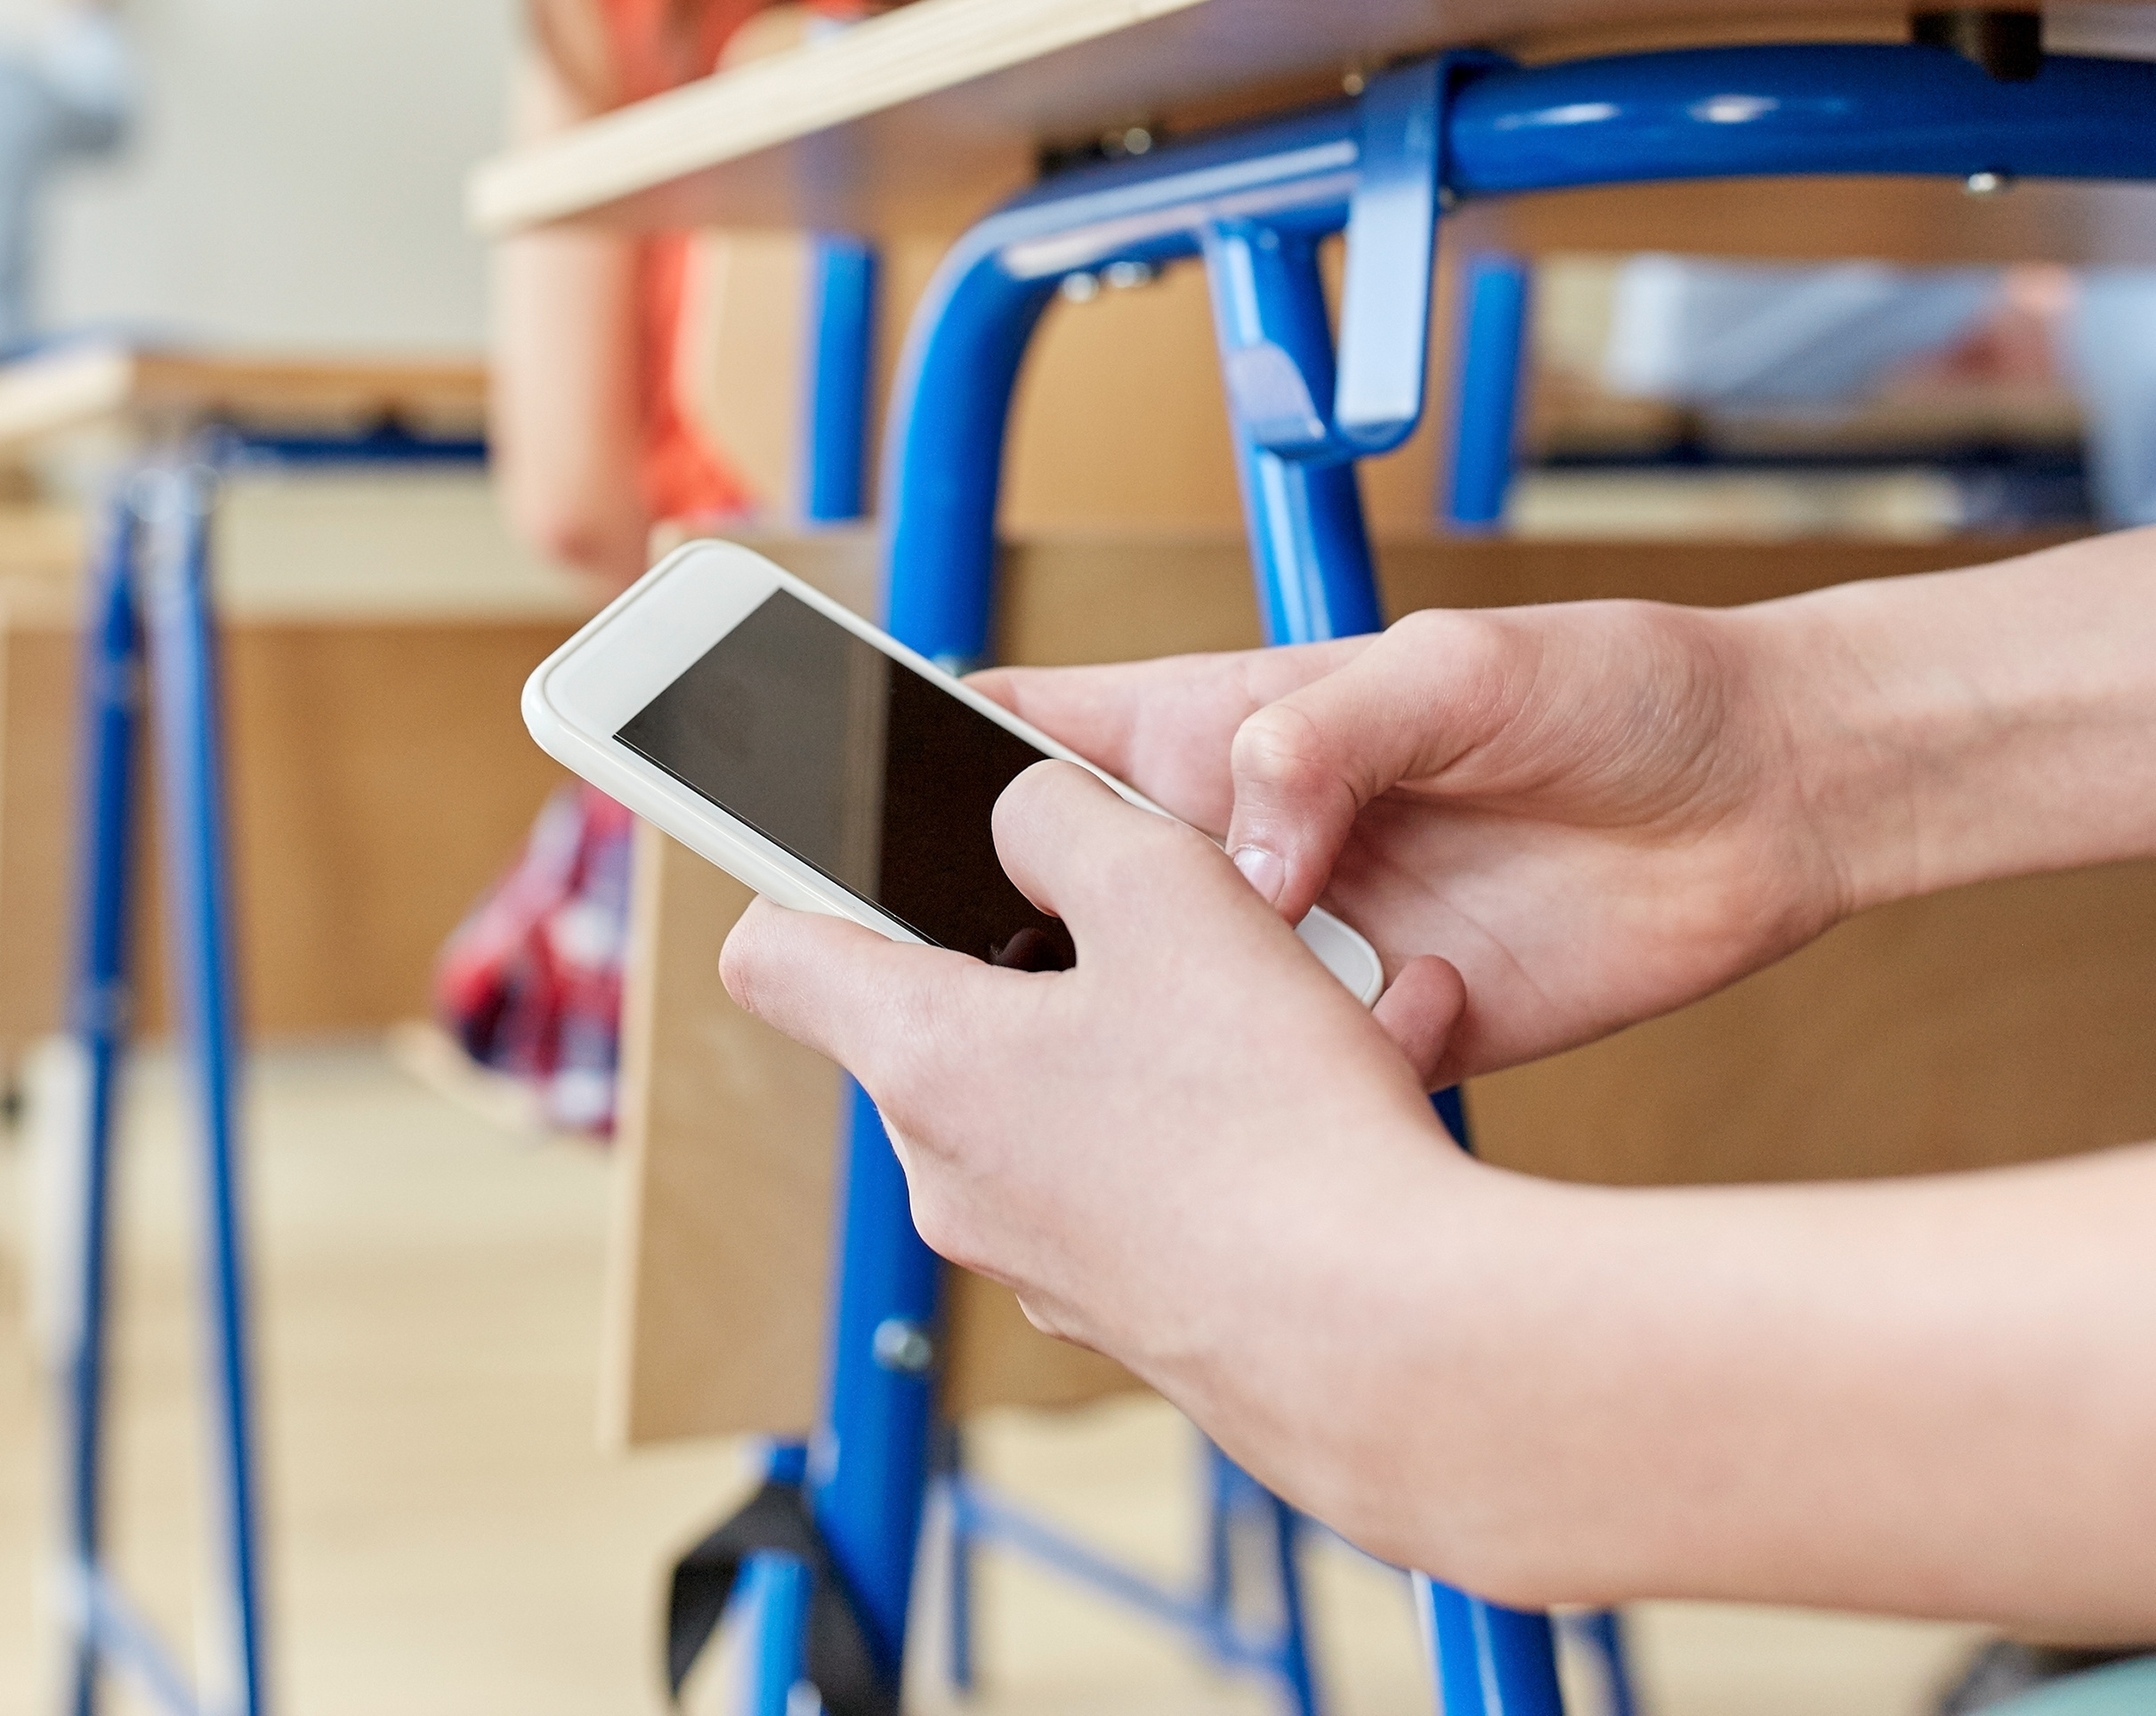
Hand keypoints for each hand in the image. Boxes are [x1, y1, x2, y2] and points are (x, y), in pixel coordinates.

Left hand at [719, 761, 1476, 1419]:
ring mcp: (1037, 1256)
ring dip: (1167, 1030)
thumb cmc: (1264, 1125)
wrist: (1380, 1340)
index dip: (811, 879)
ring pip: (1076, 1092)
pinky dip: (1225, 1121)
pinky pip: (1154, 1175)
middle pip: (952, 1016)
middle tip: (1167, 917)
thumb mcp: (1165, 889)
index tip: (872, 850)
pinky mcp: (1129, 1306)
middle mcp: (953, 1174)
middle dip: (1053, 953)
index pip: (775, 954)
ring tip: (1298, 998)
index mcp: (925, 1059)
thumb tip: (1023, 816)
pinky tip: (1345, 1082)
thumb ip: (1064, 819)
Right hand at [974, 599, 1856, 1082]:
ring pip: (1175, 1023)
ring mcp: (1304, 950)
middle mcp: (1241, 845)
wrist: (1771, 802)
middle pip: (1064, 905)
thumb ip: (1331, 735)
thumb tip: (1244, 848)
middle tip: (1051, 993)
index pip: (1027, 737)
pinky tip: (1413, 1031)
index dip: (915, 766)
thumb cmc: (1618, 689)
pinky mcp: (1383, 1036)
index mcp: (1221, 728)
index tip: (838, 817)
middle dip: (1028, 957)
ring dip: (1187, 1045)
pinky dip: (1335, 1088)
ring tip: (1236, 1033)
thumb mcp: (1466, 670)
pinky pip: (1306, 1089)